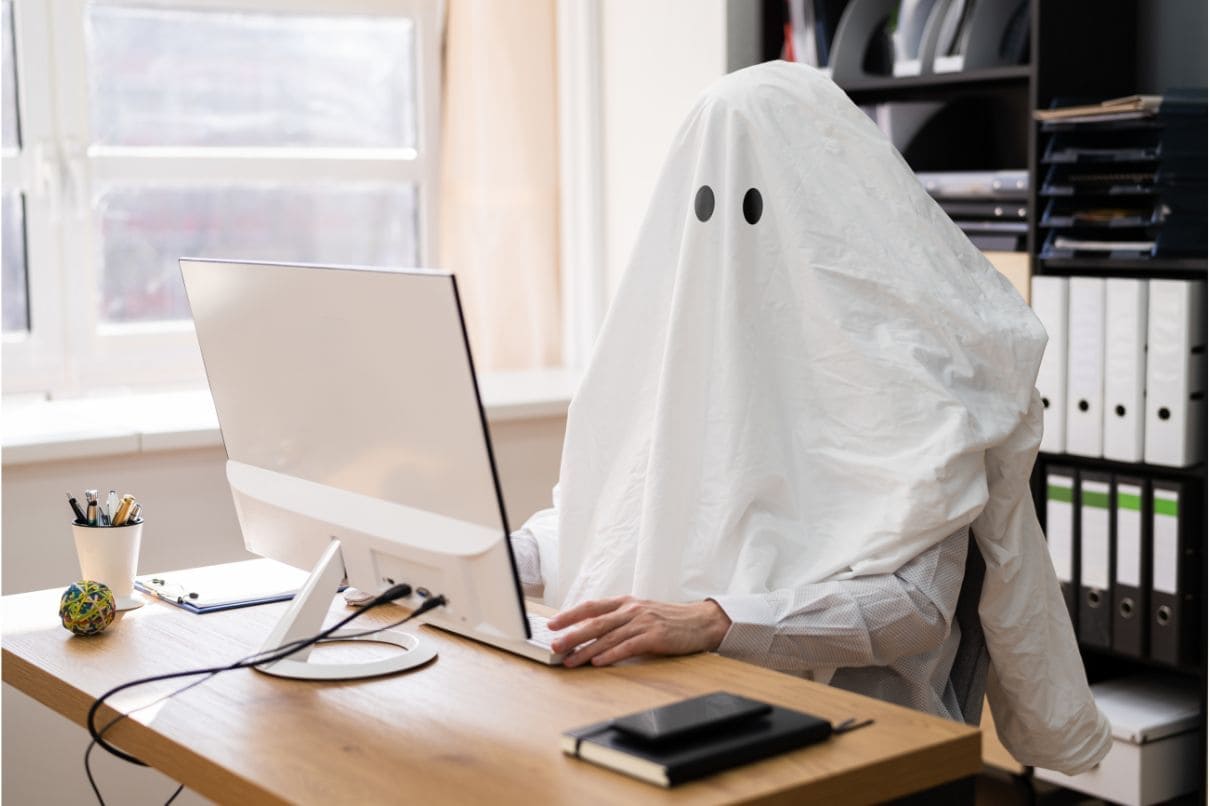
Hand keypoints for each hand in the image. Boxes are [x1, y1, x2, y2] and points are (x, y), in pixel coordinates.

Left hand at [547, 595, 731, 667]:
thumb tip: (590, 632)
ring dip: (586, 650)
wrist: (701, 621)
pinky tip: (598, 662)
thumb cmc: (669, 619)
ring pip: (607, 637)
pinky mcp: (654, 636)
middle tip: (554, 645)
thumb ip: (618, 619)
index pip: (591, 607)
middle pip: (595, 623)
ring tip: (570, 660)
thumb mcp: (641, 612)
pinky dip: (611, 655)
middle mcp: (631, 610)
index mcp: (625, 602)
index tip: (552, 624)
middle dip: (571, 635)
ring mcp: (643, 622)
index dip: (570, 615)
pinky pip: (628, 646)